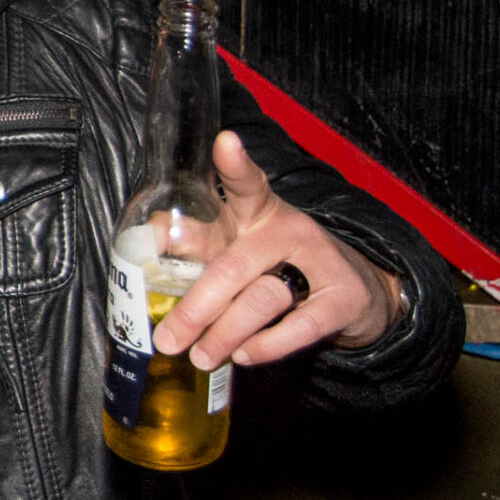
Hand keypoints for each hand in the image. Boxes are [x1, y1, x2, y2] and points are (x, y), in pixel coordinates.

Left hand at [150, 132, 403, 371]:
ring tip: (200, 356)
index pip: (245, 183)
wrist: (356, 290)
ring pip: (261, 297)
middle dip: (194, 306)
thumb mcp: (242, 248)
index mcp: (259, 212)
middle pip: (233, 265)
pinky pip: (299, 326)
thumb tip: (143, 282)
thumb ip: (201, 257)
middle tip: (167, 338)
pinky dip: (267, 345)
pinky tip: (245, 355)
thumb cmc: (281, 265)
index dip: (235, 164)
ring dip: (224, 333)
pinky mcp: (342, 298)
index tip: (225, 143)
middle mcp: (287, 230)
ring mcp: (318, 262)